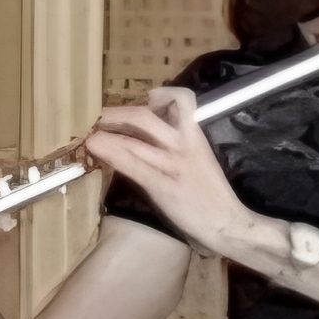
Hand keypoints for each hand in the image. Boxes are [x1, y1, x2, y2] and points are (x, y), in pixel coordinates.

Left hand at [84, 88, 280, 262]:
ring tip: (90, 129)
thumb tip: (160, 133)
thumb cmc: (214, 196)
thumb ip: (183, 145)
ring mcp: (171, 166)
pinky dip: (111, 152)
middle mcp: (183, 146)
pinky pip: (133, 165)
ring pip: (134, 140)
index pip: (183, 101)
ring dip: (107, 130)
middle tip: (101, 116)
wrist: (228, 224)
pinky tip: (95, 146)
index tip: (149, 100)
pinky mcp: (161, 187)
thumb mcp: (202, 161)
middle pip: (145, 117)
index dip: (163, 94)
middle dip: (118, 113)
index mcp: (197, 138)